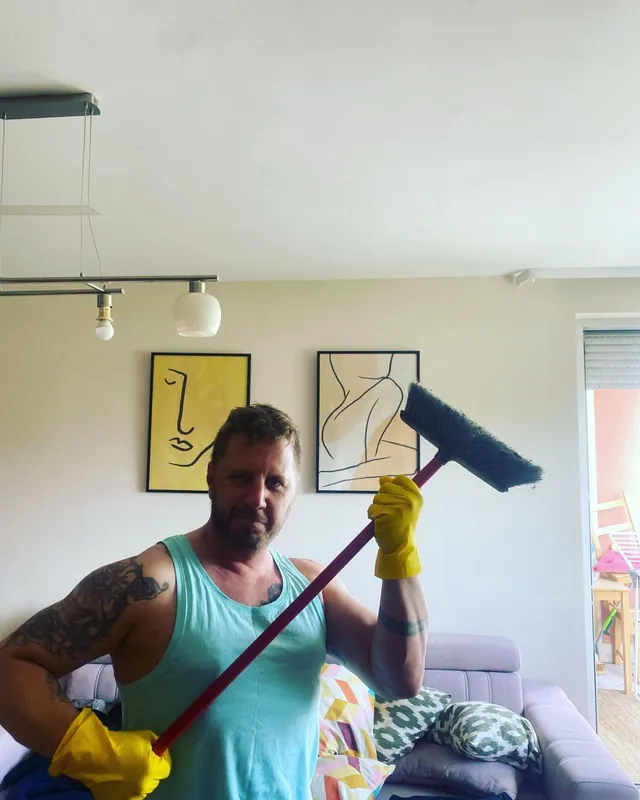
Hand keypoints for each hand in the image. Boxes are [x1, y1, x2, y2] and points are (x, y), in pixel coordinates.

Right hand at [49, 708, 170, 799]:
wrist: (94, 755)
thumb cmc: (120, 743)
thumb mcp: (144, 737)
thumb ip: (156, 746)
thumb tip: (160, 750)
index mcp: (152, 770)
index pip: (167, 768)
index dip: (162, 759)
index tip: (157, 753)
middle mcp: (144, 787)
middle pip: (155, 780)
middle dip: (151, 770)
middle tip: (141, 761)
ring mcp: (130, 796)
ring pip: (142, 789)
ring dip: (139, 781)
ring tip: (127, 770)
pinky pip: (127, 794)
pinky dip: (125, 788)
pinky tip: (118, 778)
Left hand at [367, 475, 423, 579]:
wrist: (400, 547)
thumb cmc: (402, 525)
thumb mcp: (404, 506)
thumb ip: (395, 490)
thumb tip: (382, 478)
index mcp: (416, 496)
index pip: (401, 479)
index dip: (393, 486)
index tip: (394, 498)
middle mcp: (409, 500)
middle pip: (386, 486)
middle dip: (383, 498)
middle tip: (390, 512)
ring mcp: (398, 507)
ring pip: (377, 498)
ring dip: (377, 507)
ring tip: (385, 519)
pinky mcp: (386, 514)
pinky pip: (372, 508)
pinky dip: (372, 515)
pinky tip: (379, 523)